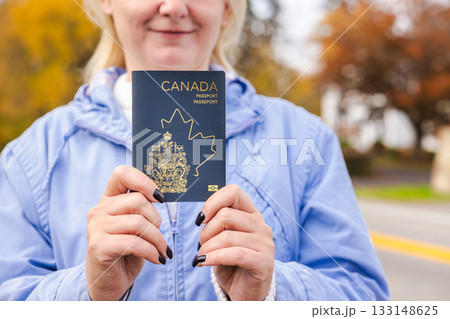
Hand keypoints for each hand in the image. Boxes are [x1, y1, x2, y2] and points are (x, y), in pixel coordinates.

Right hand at [85, 165, 170, 300]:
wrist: (109, 283)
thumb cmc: (126, 252)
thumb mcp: (136, 226)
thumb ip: (142, 210)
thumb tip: (161, 196)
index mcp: (108, 199)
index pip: (122, 174)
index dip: (143, 181)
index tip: (159, 197)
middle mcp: (99, 210)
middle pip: (138, 201)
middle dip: (157, 220)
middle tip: (160, 237)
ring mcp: (96, 227)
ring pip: (139, 223)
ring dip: (158, 239)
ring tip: (162, 250)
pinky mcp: (99, 246)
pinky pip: (134, 242)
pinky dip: (151, 251)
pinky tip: (157, 259)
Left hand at [194, 184, 274, 300]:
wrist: (246, 294)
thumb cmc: (231, 264)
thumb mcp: (222, 239)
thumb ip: (216, 224)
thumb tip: (202, 216)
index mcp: (251, 214)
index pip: (234, 192)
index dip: (213, 202)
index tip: (200, 219)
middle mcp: (261, 225)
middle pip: (226, 215)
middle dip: (206, 231)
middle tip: (201, 245)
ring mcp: (265, 243)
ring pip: (227, 236)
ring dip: (207, 247)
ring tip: (201, 256)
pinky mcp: (264, 262)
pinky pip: (235, 254)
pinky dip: (213, 257)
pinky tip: (202, 262)